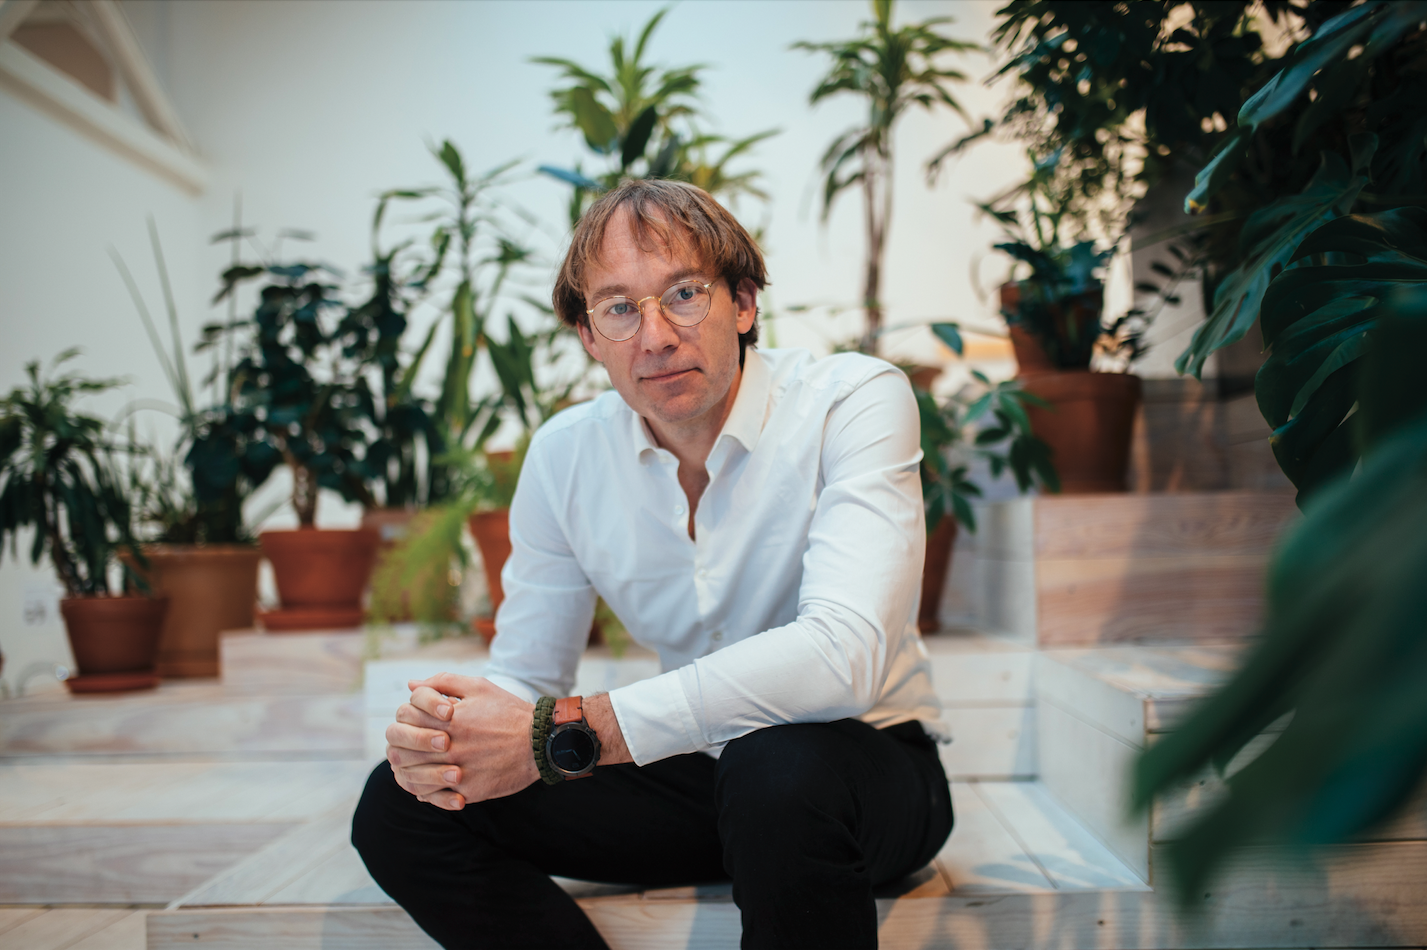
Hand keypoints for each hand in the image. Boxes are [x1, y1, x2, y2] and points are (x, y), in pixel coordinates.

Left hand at [385, 674, 539, 810]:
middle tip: (411, 747)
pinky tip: (430, 782)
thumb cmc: (508, 712)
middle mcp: (449, 745)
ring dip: (409, 770)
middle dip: (402, 747)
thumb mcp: (478, 687)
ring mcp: (457, 770)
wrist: (540, 742)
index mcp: (448, 718)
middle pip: (403, 750)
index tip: (415, 722)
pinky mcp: (467, 791)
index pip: (405, 717)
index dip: (405, 719)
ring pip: (413, 775)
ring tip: (418, 765)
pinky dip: (425, 791)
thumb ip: (442, 682)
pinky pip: (432, 796)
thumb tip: (411, 684)